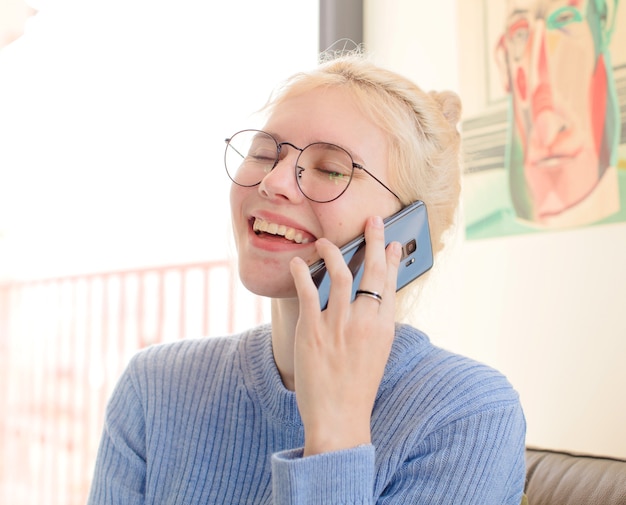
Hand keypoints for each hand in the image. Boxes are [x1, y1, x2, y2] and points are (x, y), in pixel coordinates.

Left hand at [289, 216, 401, 455]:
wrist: (339, 417)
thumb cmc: (358, 386)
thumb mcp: (377, 353)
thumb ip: (376, 323)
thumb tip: (373, 297)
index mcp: (384, 327)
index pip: (390, 282)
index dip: (391, 258)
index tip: (391, 241)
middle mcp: (365, 322)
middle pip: (372, 271)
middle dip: (373, 240)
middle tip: (372, 220)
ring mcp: (338, 325)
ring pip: (339, 274)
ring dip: (332, 251)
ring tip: (324, 242)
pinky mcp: (312, 331)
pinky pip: (307, 292)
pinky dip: (302, 273)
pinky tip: (298, 263)